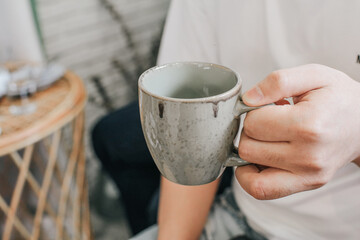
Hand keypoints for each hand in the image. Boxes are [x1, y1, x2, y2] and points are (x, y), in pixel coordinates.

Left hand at [235, 64, 359, 199]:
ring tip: (266, 138)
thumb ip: (278, 82)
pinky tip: (259, 159)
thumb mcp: (314, 75)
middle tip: (267, 122)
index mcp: (309, 125)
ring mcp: (308, 174)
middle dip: (250, 131)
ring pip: (248, 169)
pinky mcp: (306, 184)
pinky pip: (261, 190)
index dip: (252, 111)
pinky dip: (250, 176)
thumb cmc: (339, 98)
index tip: (266, 107)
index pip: (253, 123)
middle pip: (247, 147)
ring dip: (250, 151)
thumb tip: (248, 99)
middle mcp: (308, 156)